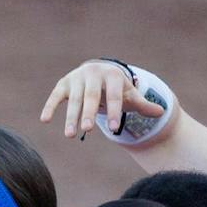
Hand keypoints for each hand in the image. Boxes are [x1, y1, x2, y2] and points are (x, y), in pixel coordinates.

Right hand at [41, 61, 166, 138]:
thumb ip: (143, 104)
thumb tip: (161, 112)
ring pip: (74, 99)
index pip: (114, 95)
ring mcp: (77, 78)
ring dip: (70, 117)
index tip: (114, 128)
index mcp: (113, 75)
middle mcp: (94, 73)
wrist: (98, 71)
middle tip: (87, 130)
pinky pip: (56, 96)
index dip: (114, 111)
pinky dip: (50, 107)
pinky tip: (44, 120)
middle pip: (91, 96)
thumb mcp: (129, 95)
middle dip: (88, 113)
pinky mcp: (63, 83)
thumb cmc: (116, 88)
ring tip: (70, 136)